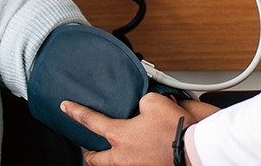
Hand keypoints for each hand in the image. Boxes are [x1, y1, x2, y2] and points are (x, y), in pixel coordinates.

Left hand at [61, 92, 202, 165]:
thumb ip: (141, 102)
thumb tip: (141, 106)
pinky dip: (134, 161)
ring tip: (119, 152)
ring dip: (113, 159)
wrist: (195, 151)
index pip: (89, 121)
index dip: (75, 111)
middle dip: (91, 153)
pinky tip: (141, 154)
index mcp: (119, 135)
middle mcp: (122, 156)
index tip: (65, 107)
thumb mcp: (154, 102)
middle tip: (90, 148)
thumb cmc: (176, 129)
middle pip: (95, 159)